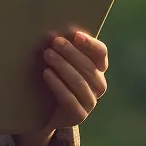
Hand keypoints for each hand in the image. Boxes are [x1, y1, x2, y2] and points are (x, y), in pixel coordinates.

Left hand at [14, 30, 108, 145]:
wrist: (44, 111)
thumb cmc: (53, 76)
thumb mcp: (60, 60)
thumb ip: (63, 48)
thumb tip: (53, 30)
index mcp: (97, 68)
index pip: (101, 53)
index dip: (90, 44)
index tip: (76, 34)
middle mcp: (98, 85)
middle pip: (88, 67)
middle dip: (71, 53)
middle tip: (55, 42)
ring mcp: (90, 102)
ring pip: (80, 82)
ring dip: (63, 66)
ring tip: (47, 54)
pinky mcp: (79, 116)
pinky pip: (70, 99)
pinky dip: (58, 84)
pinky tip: (46, 73)